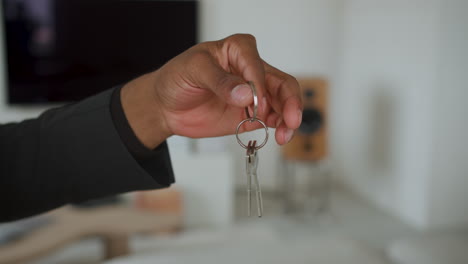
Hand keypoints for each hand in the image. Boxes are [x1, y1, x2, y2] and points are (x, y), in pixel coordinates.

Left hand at [121, 34, 302, 148]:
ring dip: (289, 118)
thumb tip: (246, 94)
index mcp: (238, 49)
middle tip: (290, 120)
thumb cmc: (177, 78)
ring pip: (283, 102)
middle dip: (290, 102)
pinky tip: (280, 135)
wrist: (167, 106)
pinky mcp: (253, 113)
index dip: (259, 85)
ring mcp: (254, 93)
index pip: (258, 66)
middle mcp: (251, 70)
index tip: (252, 102)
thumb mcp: (193, 70)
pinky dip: (280, 127)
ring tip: (285, 134)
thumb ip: (220, 81)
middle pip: (281, 82)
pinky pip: (274, 118)